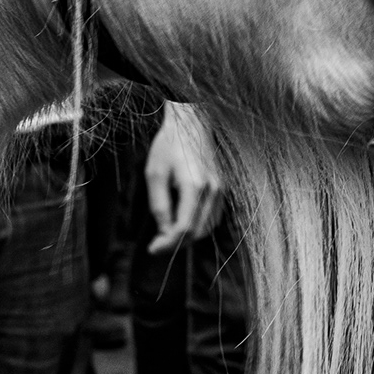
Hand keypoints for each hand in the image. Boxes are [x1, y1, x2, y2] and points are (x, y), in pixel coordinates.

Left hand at [147, 104, 224, 245]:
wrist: (191, 123)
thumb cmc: (169, 146)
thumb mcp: (155, 174)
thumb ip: (159, 206)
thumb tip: (163, 233)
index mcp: (194, 186)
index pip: (184, 228)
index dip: (167, 244)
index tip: (151, 249)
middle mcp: (213, 190)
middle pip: (197, 232)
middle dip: (176, 243)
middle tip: (156, 244)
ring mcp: (221, 190)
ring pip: (207, 228)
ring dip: (188, 237)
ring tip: (167, 234)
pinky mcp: (222, 188)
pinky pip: (212, 218)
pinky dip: (198, 226)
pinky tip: (182, 222)